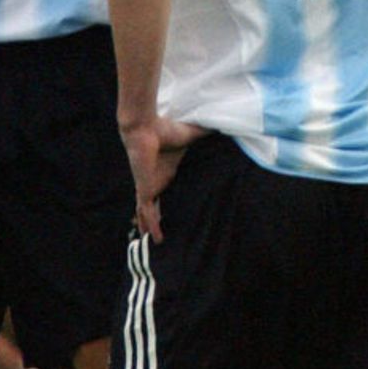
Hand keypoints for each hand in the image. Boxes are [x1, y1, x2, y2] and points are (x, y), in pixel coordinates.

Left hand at [120, 117, 205, 242]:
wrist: (145, 129)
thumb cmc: (166, 129)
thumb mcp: (192, 134)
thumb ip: (205, 133)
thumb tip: (223, 126)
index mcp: (167, 171)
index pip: (169, 189)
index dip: (171, 200)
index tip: (180, 210)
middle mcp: (157, 181)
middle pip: (156, 204)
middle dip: (158, 217)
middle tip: (165, 232)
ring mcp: (149, 188)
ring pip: (148, 213)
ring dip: (151, 226)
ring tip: (156, 242)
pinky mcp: (144, 191)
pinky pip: (148, 213)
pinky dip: (152, 226)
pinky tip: (157, 240)